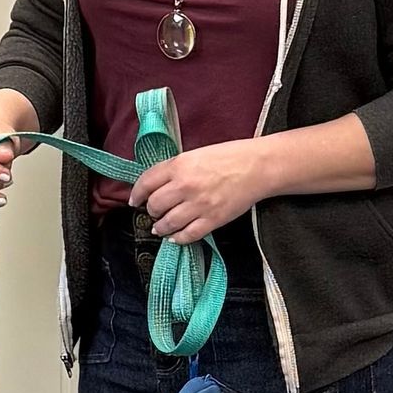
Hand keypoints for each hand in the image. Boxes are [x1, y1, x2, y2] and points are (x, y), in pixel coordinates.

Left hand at [130, 139, 272, 245]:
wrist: (257, 166)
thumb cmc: (229, 156)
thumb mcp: (194, 154)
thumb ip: (174, 169)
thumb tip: (156, 185)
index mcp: (178, 166)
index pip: (146, 183)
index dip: (137, 194)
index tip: (135, 200)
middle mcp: (184, 186)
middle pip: (154, 206)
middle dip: (151, 211)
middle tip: (154, 211)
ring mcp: (198, 205)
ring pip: (167, 224)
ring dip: (161, 227)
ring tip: (161, 227)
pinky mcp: (212, 220)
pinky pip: (187, 235)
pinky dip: (178, 238)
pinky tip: (176, 236)